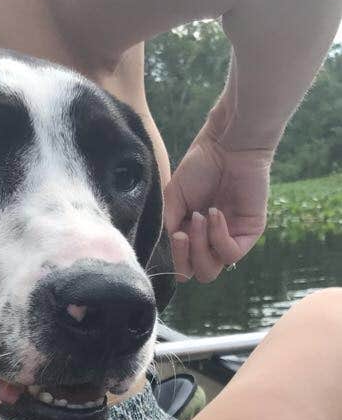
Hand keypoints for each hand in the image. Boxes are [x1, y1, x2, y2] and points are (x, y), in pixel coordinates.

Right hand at [164, 128, 272, 282]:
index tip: (175, 234)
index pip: (184, 267)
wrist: (227, 145)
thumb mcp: (173, 198)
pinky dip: (218, 237)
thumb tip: (171, 249)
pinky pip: (231, 254)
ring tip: (199, 217)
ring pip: (212, 270)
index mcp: (193, 236)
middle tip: (184, 230)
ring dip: (200, 247)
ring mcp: (231, 238)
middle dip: (187, 257)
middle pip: (199, 274)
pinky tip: (215, 214)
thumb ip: (169, 226)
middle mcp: (213, 241)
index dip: (177, 259)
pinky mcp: (249, 233)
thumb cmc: (200, 166)